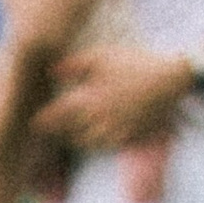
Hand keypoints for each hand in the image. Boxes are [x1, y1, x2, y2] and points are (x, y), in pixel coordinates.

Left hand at [37, 41, 191, 153]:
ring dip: (75, 139)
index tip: (34, 122)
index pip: (56, 117)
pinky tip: (92, 137)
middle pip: (68, 133)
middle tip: (46, 131)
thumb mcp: (102, 57)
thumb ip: (74, 65)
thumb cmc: (134, 63)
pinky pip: (105, 145)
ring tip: (67, 134)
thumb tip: (51, 71)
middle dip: (57, 132)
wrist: (169, 80)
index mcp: (89, 100)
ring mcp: (113, 131)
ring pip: (85, 142)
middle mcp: (98, 120)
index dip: (43, 121)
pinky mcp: (127, 137)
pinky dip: (95, 143)